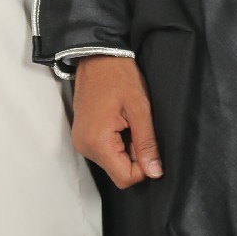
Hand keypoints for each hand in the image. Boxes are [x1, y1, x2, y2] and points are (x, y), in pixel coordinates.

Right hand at [72, 55, 162, 189]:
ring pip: (112, 162)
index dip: (143, 167)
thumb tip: (154, 172)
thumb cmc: (118, 76)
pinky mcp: (83, 136)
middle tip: (138, 128)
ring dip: (126, 148)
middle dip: (134, 156)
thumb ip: (147, 143)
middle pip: (118, 172)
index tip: (149, 145)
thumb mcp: (140, 108)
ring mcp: (81, 141)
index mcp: (98, 142)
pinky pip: (104, 151)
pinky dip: (116, 142)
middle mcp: (85, 146)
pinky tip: (120, 122)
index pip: (125, 178)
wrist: (97, 56)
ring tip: (128, 122)